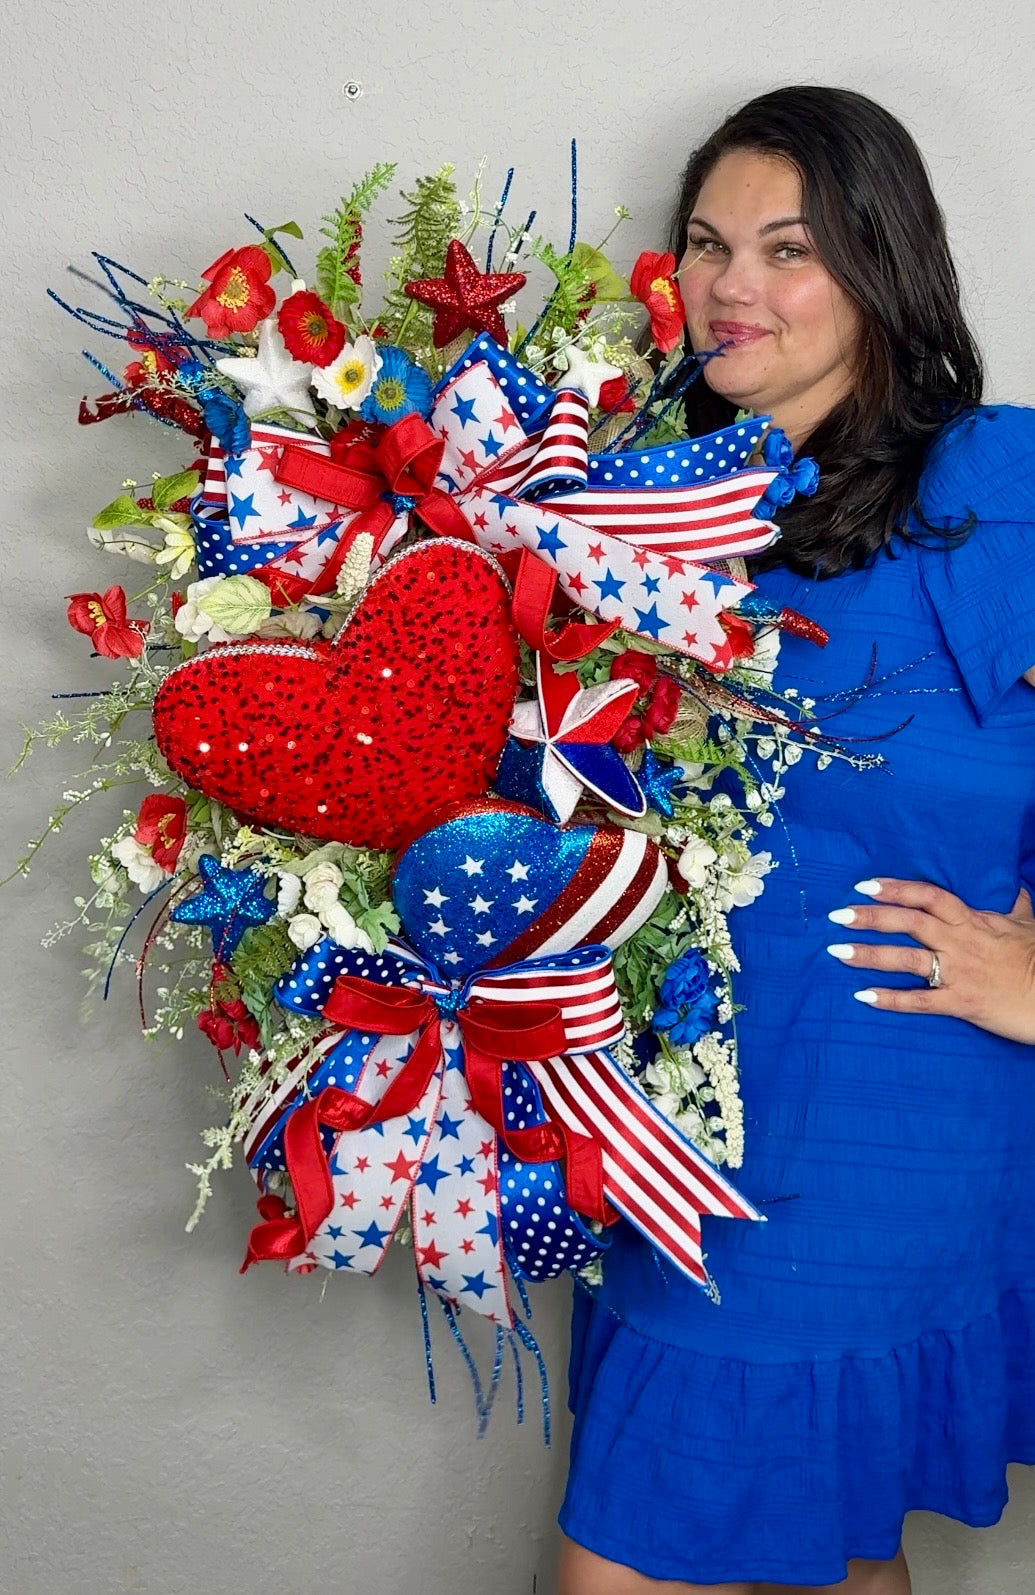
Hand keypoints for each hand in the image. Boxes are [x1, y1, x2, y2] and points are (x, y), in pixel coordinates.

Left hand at [826, 878, 1034, 1043]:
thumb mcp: (1027, 924)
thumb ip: (1015, 905)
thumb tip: (1017, 888)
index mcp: (972, 921)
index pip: (928, 896)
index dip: (895, 889)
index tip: (864, 885)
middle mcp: (960, 943)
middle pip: (909, 922)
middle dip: (871, 917)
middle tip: (837, 915)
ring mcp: (959, 973)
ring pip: (907, 959)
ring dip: (870, 955)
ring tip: (837, 952)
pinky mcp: (962, 1003)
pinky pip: (920, 1001)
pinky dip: (891, 999)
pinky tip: (863, 997)